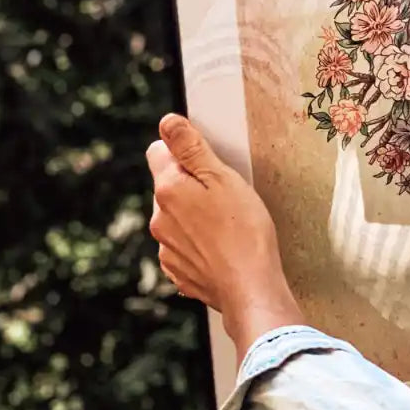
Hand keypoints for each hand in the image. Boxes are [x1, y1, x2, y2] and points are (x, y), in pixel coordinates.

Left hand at [146, 114, 303, 355]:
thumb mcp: (223, 178)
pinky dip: (200, 244)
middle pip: (169, 187)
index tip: (207, 163)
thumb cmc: (245, 230)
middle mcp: (159, 219)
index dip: (183, 152)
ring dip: (196, 216)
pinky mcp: (178, 272)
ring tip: (229, 224)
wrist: (250, 286)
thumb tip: (166, 123)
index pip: (158, 153)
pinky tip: (224, 248)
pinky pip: (184, 247)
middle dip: (192, 186)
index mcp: (168, 191)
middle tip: (227, 195)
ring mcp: (166, 249)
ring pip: (177, 218)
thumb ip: (191, 148)